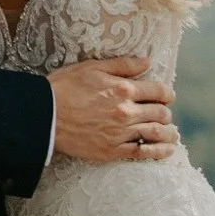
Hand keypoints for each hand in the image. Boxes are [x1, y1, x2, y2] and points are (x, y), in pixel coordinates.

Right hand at [48, 55, 179, 161]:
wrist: (42, 116)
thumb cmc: (63, 88)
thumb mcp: (91, 68)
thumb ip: (122, 65)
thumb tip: (147, 61)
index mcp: (123, 89)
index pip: (158, 91)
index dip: (166, 94)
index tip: (167, 96)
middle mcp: (126, 112)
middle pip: (160, 113)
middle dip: (165, 112)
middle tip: (164, 114)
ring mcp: (120, 133)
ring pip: (156, 133)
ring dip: (169, 133)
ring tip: (172, 133)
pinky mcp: (112, 150)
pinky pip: (144, 153)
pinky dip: (159, 152)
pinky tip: (167, 150)